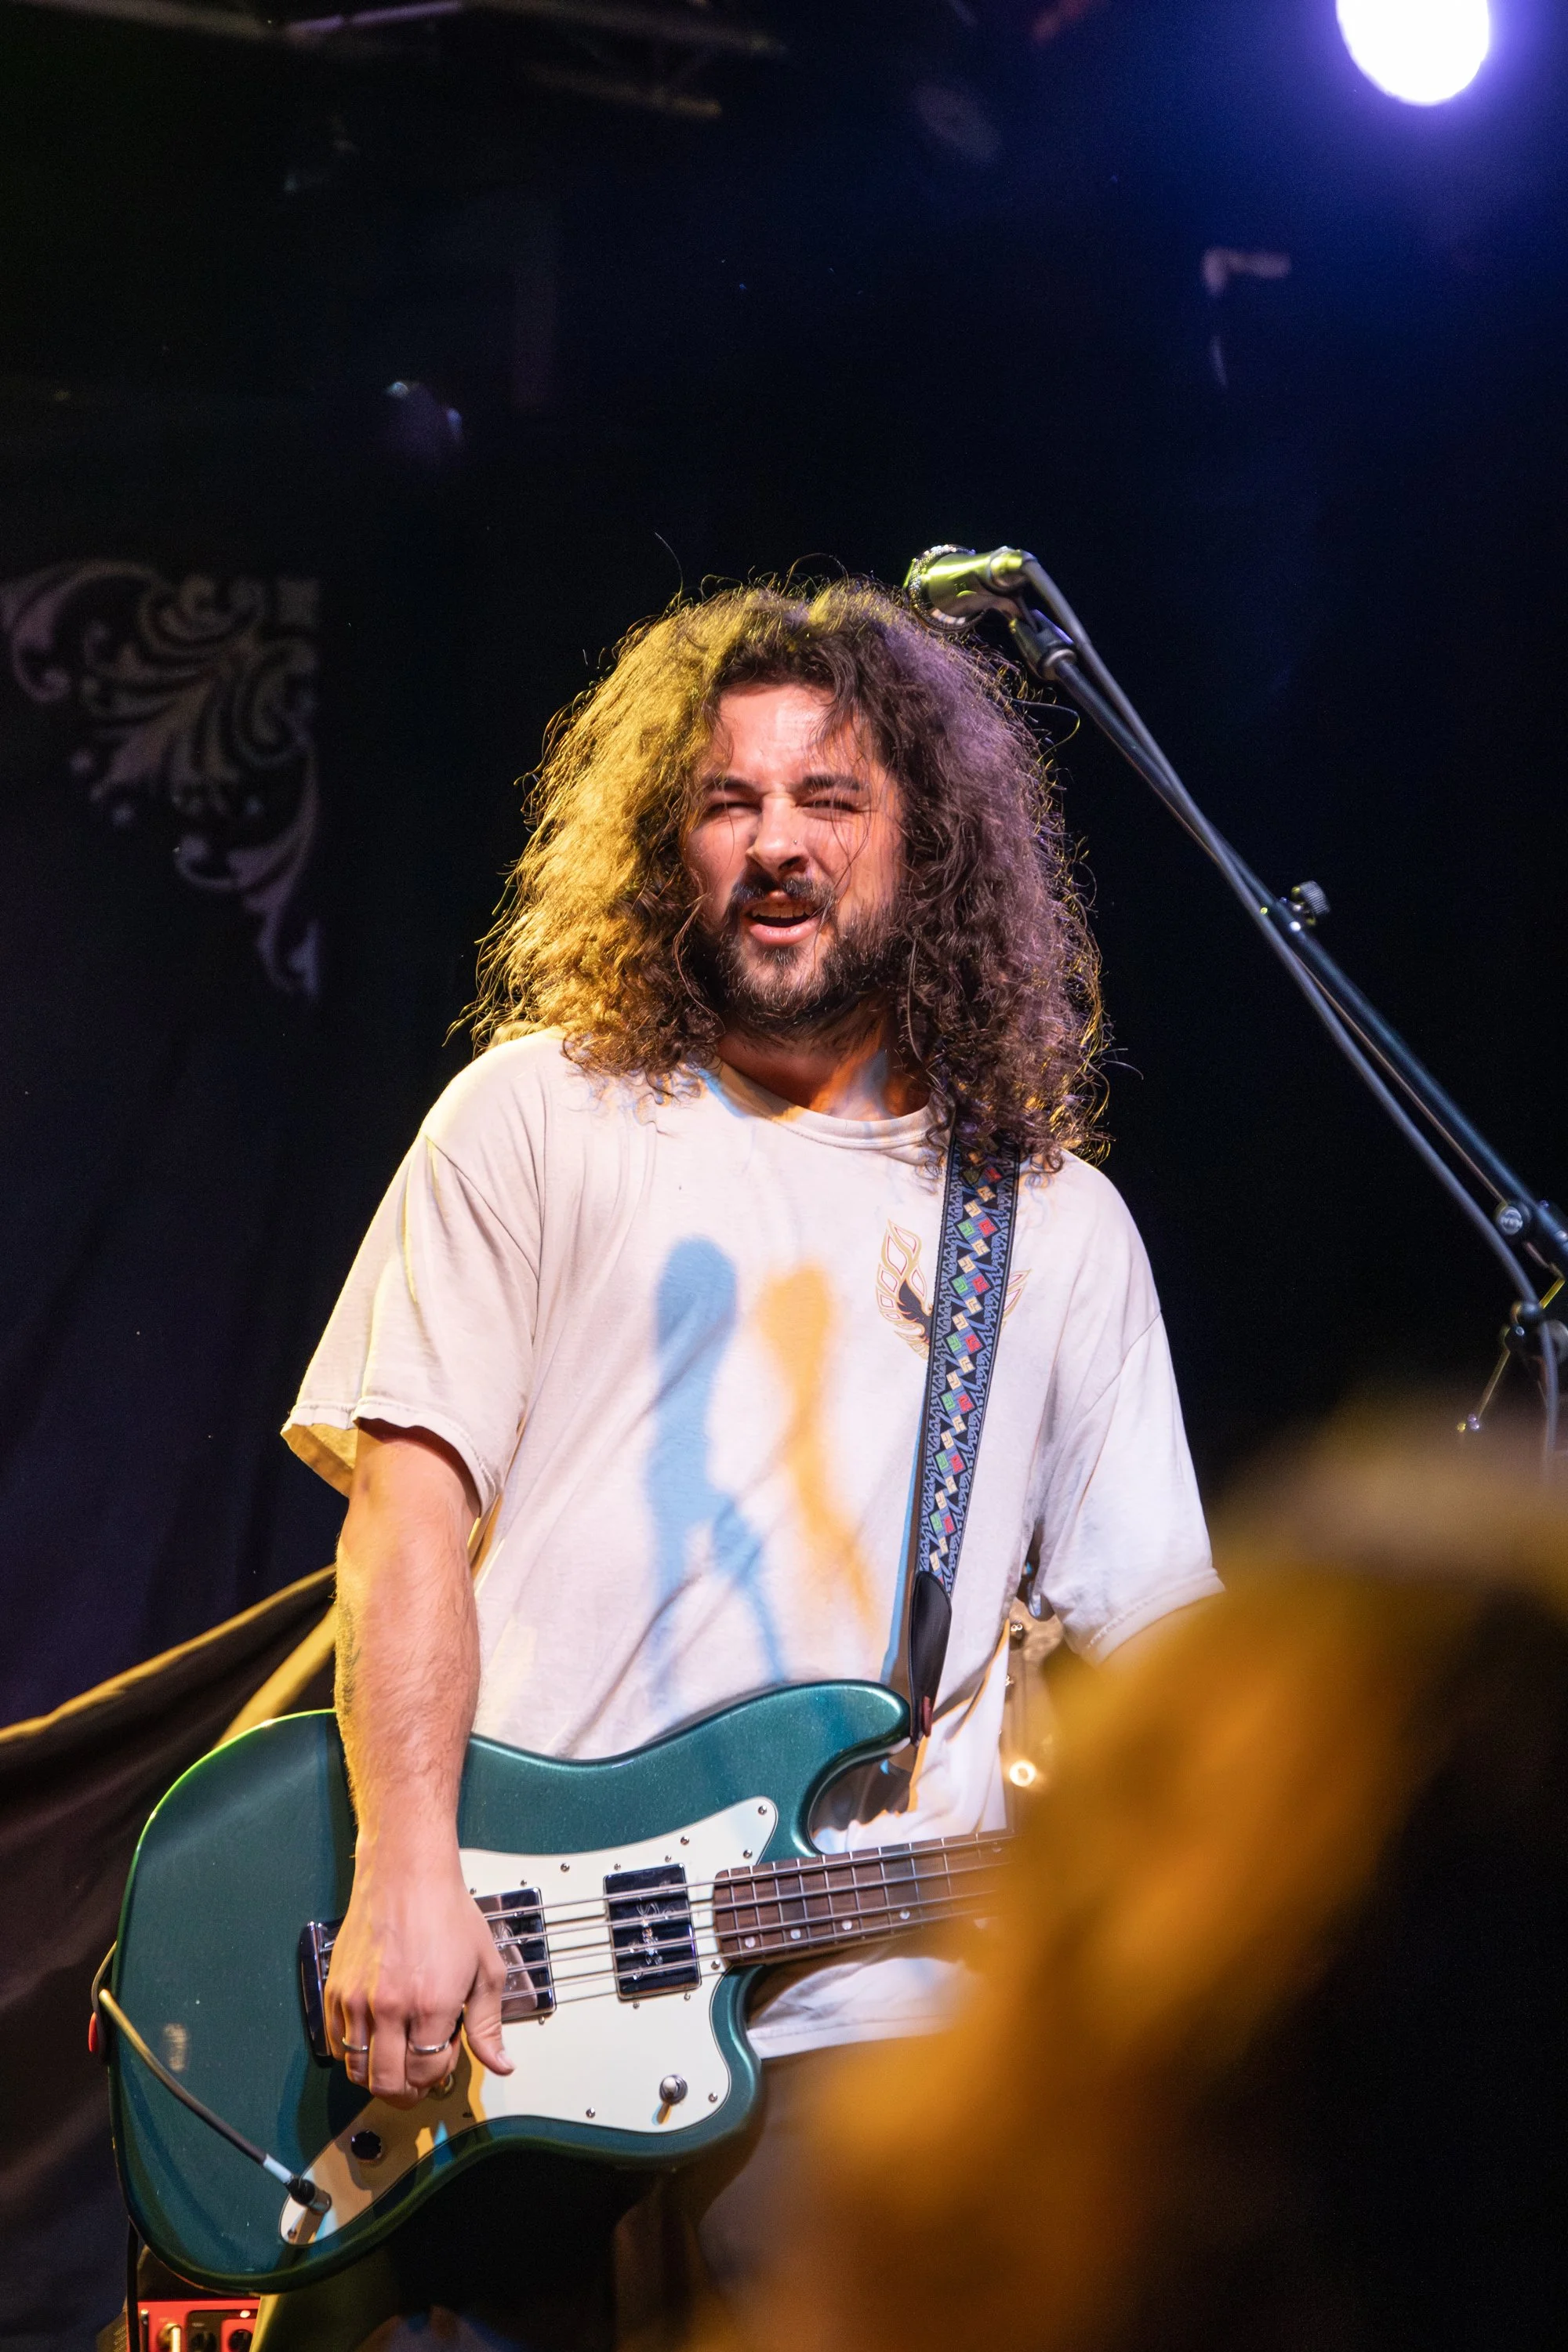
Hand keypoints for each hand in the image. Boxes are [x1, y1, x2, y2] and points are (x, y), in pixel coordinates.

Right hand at [323, 1847, 523, 2107]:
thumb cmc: (447, 1913)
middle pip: (387, 2083)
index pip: (426, 2074)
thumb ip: (488, 2024)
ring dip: (377, 2075)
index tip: (445, 2056)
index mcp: (432, 2005)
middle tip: (417, 2078)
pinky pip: (335, 2043)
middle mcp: (391, 2007)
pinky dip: (351, 2052)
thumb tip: (500, 2064)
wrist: (407, 1873)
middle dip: (406, 2091)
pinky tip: (374, 2035)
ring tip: (396, 2055)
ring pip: (357, 2070)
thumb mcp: (485, 1968)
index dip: (438, 2076)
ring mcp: (358, 1999)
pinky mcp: (335, 1990)